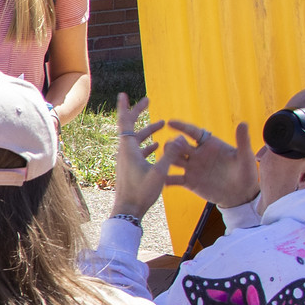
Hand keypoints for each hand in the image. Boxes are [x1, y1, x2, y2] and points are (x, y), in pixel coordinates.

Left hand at [111, 92, 177, 218]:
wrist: (128, 211)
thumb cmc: (142, 193)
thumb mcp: (160, 172)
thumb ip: (171, 154)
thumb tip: (180, 137)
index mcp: (128, 150)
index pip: (125, 123)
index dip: (125, 107)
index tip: (123, 94)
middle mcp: (125, 152)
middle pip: (131, 127)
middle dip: (139, 113)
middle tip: (148, 100)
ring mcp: (127, 160)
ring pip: (136, 140)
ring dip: (148, 131)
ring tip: (161, 123)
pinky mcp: (130, 168)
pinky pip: (138, 151)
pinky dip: (147, 145)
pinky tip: (158, 145)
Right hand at [163, 117, 260, 208]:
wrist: (241, 195)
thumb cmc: (246, 173)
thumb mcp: (245, 157)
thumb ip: (242, 141)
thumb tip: (243, 123)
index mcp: (209, 144)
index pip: (193, 132)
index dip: (182, 127)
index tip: (170, 123)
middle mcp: (197, 154)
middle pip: (179, 145)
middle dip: (173, 144)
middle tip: (172, 146)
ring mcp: (191, 168)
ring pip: (173, 160)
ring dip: (166, 159)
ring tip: (164, 161)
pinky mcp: (188, 182)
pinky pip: (173, 179)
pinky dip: (166, 179)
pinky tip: (161, 179)